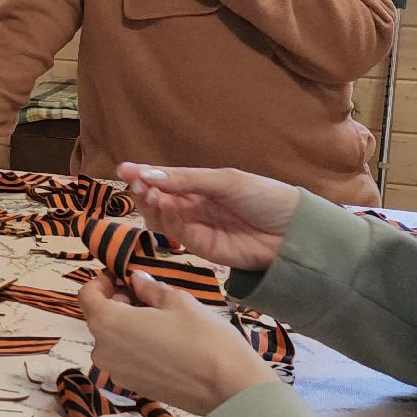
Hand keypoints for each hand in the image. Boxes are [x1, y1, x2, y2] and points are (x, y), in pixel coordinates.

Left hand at [79, 270, 278, 414]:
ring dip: (127, 325)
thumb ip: (149, 288)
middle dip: (118, 302)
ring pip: (113, 339)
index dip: (101, 282)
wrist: (229, 388)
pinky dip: (135, 346)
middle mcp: (102, 351)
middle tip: (148, 295)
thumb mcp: (178, 301)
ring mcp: (116, 373)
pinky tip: (163, 342)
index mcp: (107, 324)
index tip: (122, 276)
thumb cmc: (203, 337)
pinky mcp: (133, 387)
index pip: (87, 296)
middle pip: (100, 318)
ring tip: (160, 318)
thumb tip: (136, 279)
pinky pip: (125, 359)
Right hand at [117, 162, 298, 270]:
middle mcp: (194, 206)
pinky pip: (175, 233)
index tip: (123, 170)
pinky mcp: (201, 247)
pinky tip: (165, 207)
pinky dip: (165, 220)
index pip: (165, 180)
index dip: (143, 174)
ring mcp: (196, 227)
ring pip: (160, 217)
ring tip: (150, 193)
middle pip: (157, 199)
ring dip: (151, 205)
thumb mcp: (225, 181)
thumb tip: (149, 175)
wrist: (293, 232)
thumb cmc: (265, 197)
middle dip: (144, 190)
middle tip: (137, 183)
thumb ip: (187, 180)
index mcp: (201, 186)